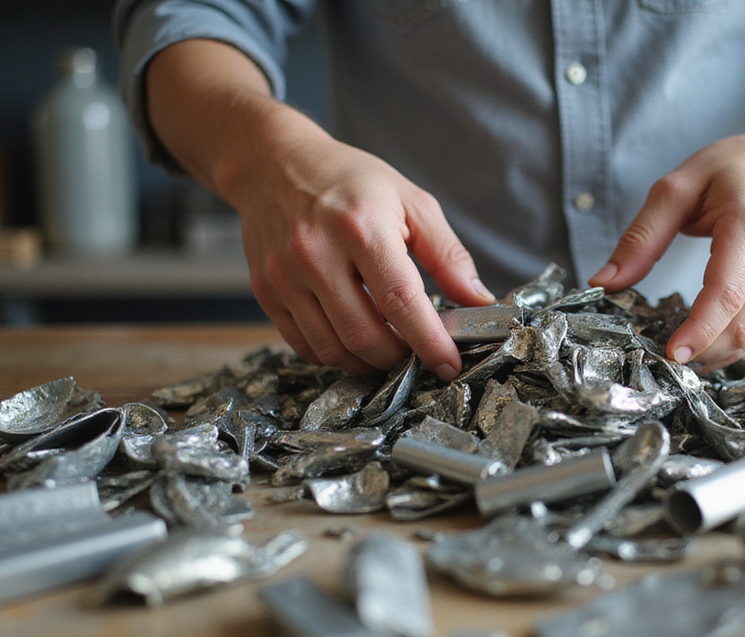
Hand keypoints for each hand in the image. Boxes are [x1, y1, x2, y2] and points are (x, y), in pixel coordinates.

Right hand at [142, 40, 493, 379]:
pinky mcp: (266, 292)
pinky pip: (304, 345)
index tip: (449, 364)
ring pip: (332, 349)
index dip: (428, 341)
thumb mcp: (410, 202)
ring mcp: (285, 276)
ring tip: (388, 350)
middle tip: (417, 354)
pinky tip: (353, 340)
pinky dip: (335, 355)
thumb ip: (448, 255)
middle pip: (364, 335)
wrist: (274, 164)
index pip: (400, 301)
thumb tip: (479, 300)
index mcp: (361, 227)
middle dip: (398, 357)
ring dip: (367, 363)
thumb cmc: (349, 182)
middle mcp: (316, 253)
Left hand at [590, 44, 744, 369]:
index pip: (726, 293)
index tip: (671, 353)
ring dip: (714, 352)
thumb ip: (642, 236)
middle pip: (742, 326)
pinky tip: (704, 334)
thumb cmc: (740, 166)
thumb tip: (605, 282)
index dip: (699, 330)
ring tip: (678, 346)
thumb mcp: (680, 185)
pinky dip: (731, 340)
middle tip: (660, 354)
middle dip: (701, 351)